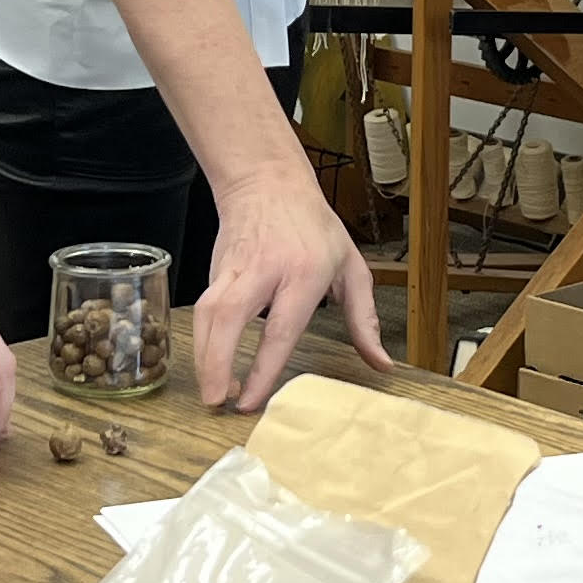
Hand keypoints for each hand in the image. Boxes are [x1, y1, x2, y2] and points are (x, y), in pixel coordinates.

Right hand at [188, 162, 388, 409]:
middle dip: (215, 362)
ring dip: (202, 355)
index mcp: (304, 273)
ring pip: (206, 312)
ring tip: (210, 392)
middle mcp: (264, 270)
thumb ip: (365, 319)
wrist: (269, 182)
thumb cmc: (314, 227)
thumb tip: (382, 364)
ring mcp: (234, 268)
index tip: (250, 399)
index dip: (263, 368)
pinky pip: (201, 308)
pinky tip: (209, 364)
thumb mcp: (352, 266)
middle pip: (228, 317)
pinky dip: (200, 340)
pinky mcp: (214, 269)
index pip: (280, 328)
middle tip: (215, 401)